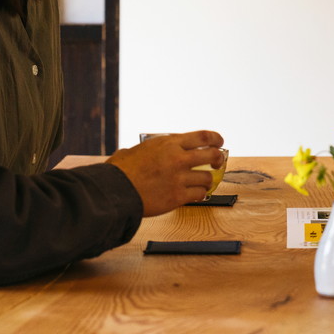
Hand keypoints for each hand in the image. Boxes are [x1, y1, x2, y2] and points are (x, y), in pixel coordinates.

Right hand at [108, 130, 225, 215]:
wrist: (115, 192)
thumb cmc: (120, 172)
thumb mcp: (134, 150)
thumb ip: (148, 149)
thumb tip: (144, 150)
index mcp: (168, 143)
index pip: (203, 136)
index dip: (216, 138)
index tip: (219, 141)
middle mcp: (177, 158)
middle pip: (212, 155)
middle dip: (218, 158)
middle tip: (217, 162)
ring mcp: (179, 178)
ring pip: (207, 178)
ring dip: (207, 180)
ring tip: (202, 182)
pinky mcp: (178, 196)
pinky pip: (199, 194)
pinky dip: (200, 194)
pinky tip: (196, 194)